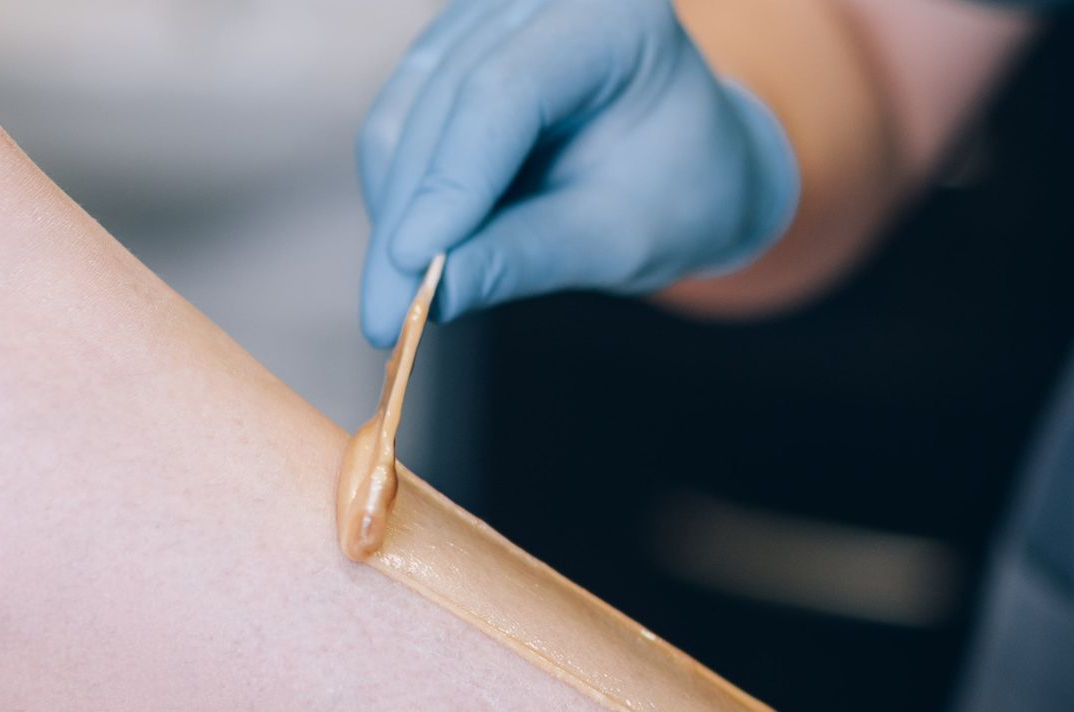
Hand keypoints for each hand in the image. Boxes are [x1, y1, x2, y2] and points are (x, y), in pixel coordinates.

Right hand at [357, 0, 799, 345]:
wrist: (691, 164)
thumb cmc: (676, 195)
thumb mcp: (618, 239)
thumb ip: (526, 257)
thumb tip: (432, 295)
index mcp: (612, 16)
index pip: (503, 93)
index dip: (448, 185)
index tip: (411, 269)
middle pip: (443, 102)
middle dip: (408, 217)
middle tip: (383, 319)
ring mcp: (487, 12)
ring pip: (405, 112)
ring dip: (395, 212)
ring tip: (401, 300)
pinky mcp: (452, 45)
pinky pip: (401, 120)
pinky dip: (400, 193)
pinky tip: (415, 252)